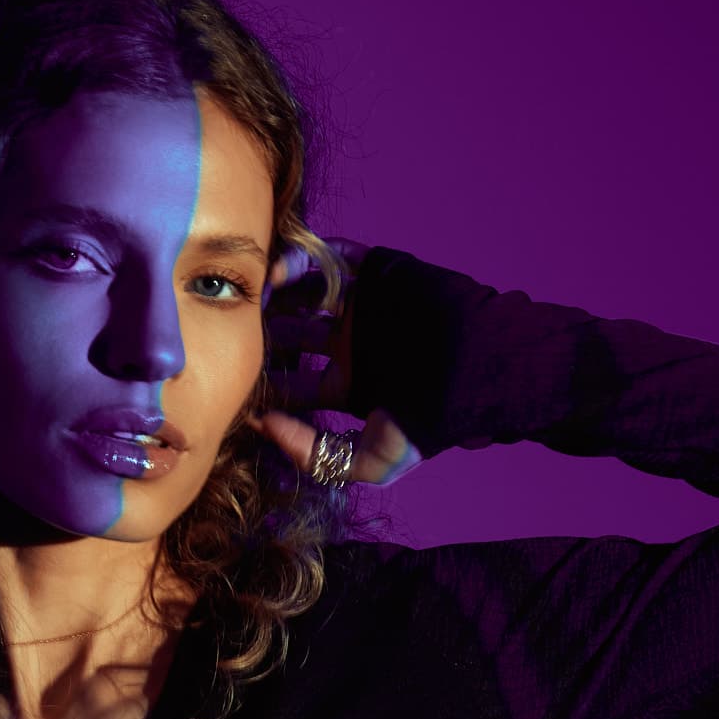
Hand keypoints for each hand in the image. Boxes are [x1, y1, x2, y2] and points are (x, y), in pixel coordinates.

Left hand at [251, 237, 421, 486]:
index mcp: (351, 384)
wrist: (481, 371)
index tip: (238, 387)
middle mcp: (352, 345)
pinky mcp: (376, 274)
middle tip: (237, 337)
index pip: (296, 385)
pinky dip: (303, 259)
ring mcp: (363, 307)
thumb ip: (317, 456)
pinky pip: (332, 257)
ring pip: (306, 295)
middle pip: (293, 336)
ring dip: (277, 298)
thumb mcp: (372, 461)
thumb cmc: (433, 419)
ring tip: (251, 303)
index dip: (266, 388)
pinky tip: (278, 274)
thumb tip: (265, 427)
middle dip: (264, 337)